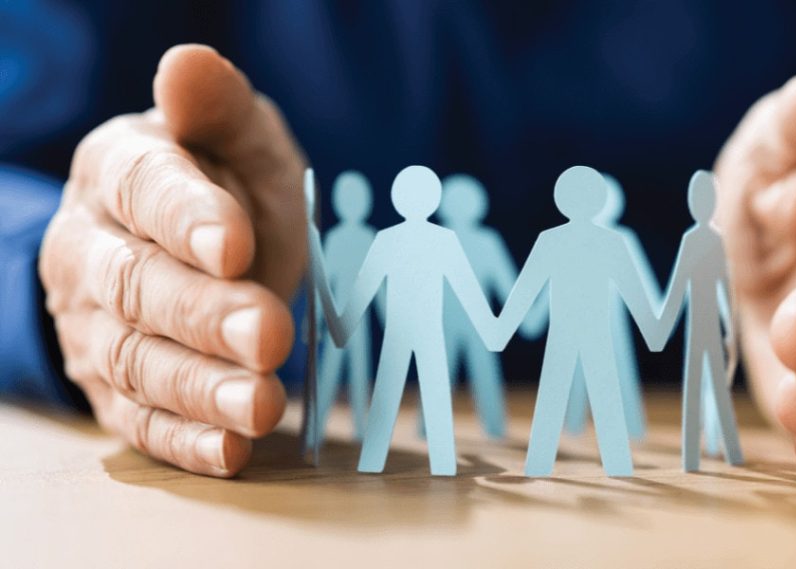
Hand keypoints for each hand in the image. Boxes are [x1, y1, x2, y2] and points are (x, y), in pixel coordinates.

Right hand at [39, 45, 305, 476]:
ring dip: (202, 389)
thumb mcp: (234, 134)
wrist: (193, 245)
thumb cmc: (222, 181)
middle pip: (138, 287)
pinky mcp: (115, 388)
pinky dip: (187, 440)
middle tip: (268, 333)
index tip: (235, 242)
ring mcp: (94, 327)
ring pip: (138, 362)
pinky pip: (143, 421)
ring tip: (264, 403)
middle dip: (205, 315)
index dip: (186, 218)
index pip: (142, 191)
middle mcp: (90, 251)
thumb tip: (186, 62)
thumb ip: (216, 105)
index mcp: (118, 173)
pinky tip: (233, 451)